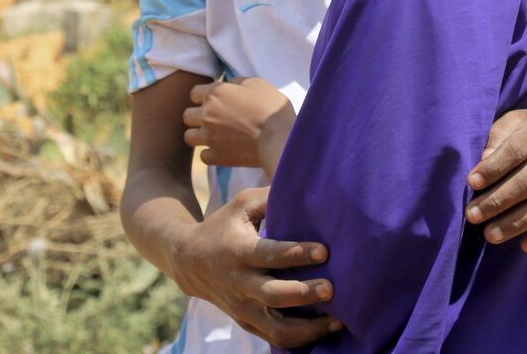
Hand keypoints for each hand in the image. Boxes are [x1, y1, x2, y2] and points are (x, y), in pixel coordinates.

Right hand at [170, 186, 343, 347]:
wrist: (188, 262)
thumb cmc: (223, 226)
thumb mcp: (241, 205)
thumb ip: (270, 198)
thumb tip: (308, 187)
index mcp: (239, 251)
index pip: (270, 254)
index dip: (296, 254)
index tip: (324, 251)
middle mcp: (240, 283)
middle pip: (273, 295)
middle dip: (303, 294)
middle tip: (332, 289)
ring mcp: (243, 308)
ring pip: (276, 329)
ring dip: (308, 329)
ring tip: (339, 322)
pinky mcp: (247, 323)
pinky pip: (275, 339)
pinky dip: (301, 340)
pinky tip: (326, 331)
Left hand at [183, 78, 294, 171]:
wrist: (279, 137)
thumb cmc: (271, 107)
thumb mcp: (256, 83)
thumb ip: (236, 82)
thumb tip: (228, 84)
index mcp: (215, 93)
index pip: (194, 93)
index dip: (204, 96)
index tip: (215, 101)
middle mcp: (206, 114)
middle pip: (187, 115)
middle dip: (197, 116)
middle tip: (212, 119)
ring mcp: (209, 137)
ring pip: (189, 137)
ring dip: (198, 135)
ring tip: (212, 136)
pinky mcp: (217, 157)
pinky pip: (203, 156)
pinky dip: (210, 154)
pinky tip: (222, 150)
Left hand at [464, 106, 526, 251]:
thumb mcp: (521, 119)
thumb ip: (499, 136)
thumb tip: (481, 164)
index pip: (515, 150)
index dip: (493, 168)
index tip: (472, 183)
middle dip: (496, 201)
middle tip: (472, 215)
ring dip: (516, 223)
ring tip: (490, 235)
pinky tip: (525, 245)